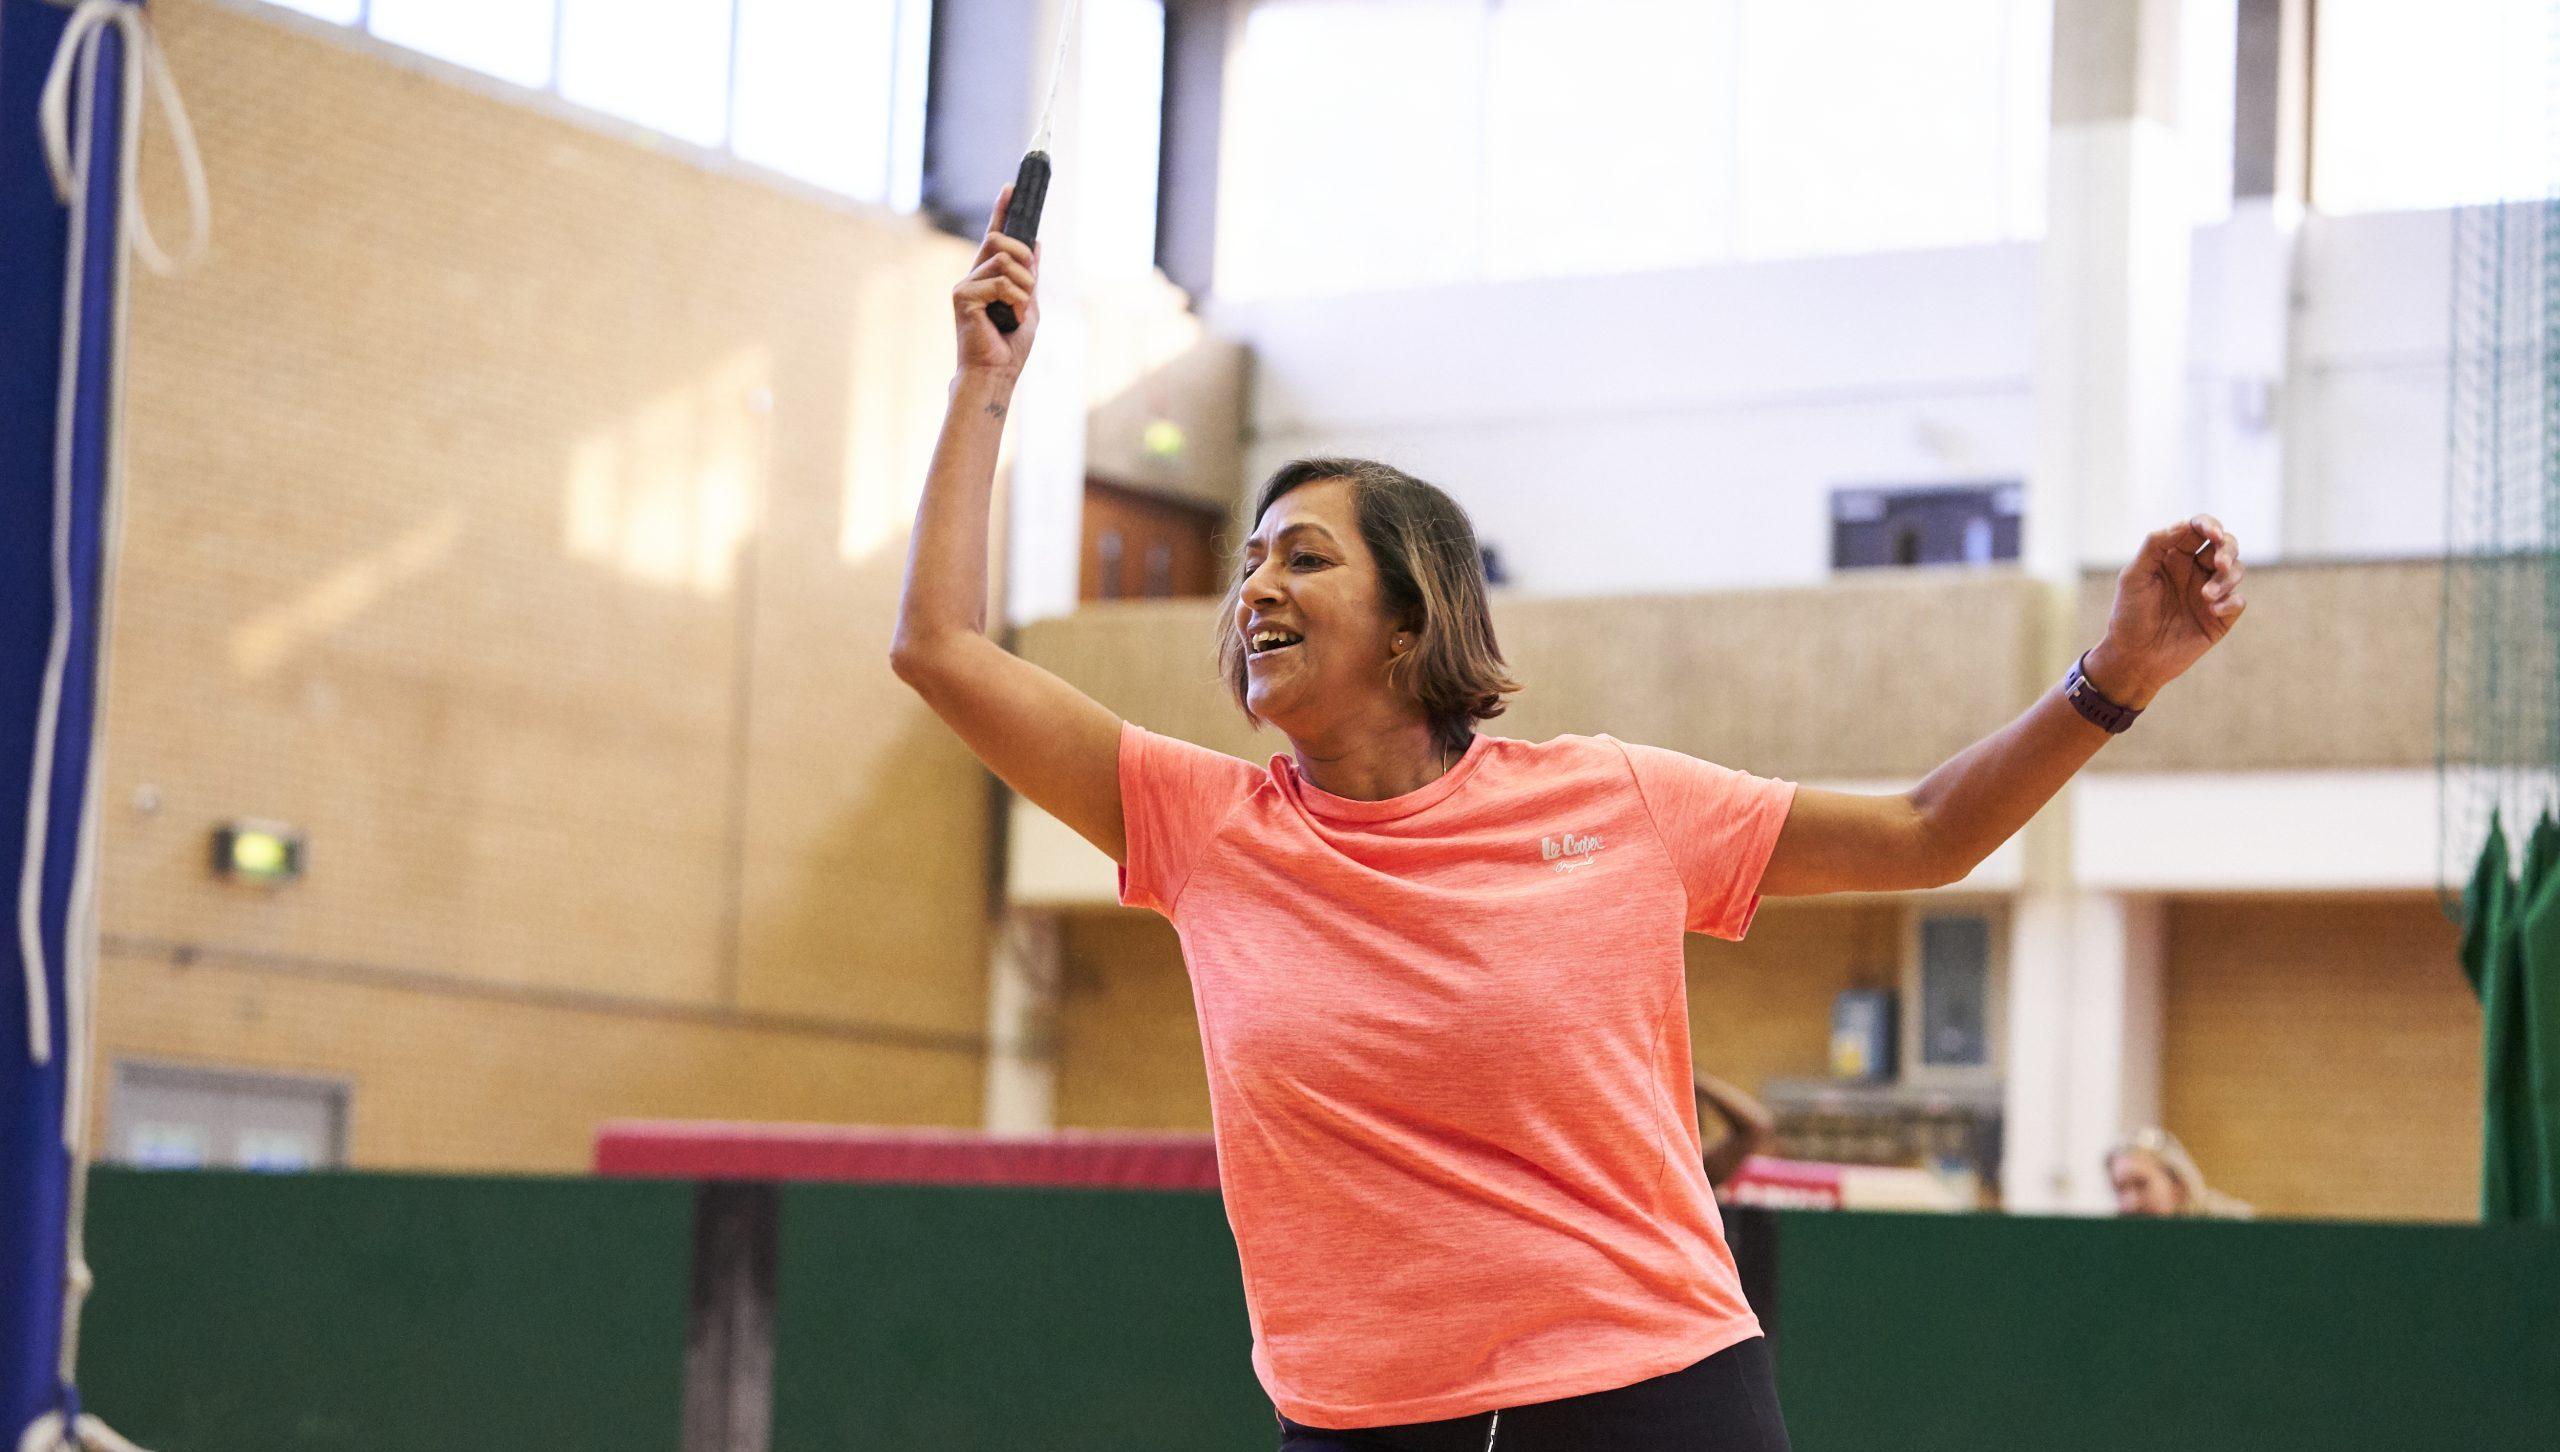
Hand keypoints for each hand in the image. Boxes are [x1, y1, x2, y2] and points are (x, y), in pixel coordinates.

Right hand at [953, 185, 1039, 377]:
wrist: (995, 373)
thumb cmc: (1009, 346)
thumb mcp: (1029, 304)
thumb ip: (1030, 276)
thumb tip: (1037, 245)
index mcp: (988, 276)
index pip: (994, 235)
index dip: (1001, 210)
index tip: (1010, 187)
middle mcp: (973, 275)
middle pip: (998, 239)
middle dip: (1023, 255)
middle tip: (1030, 284)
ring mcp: (965, 284)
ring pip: (1004, 260)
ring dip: (1023, 286)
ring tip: (1019, 311)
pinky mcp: (962, 296)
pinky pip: (1001, 283)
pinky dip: (1017, 301)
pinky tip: (1011, 319)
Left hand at [2087, 515, 2246, 707]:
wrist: (2134, 658)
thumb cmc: (2129, 615)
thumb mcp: (2134, 577)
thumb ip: (2155, 546)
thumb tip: (2183, 524)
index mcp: (2174, 555)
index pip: (2199, 529)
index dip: (2209, 525)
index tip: (2212, 534)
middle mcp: (2195, 570)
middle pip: (2225, 544)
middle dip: (2227, 549)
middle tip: (2218, 564)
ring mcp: (2210, 592)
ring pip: (2236, 569)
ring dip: (2227, 578)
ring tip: (2206, 596)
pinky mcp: (2220, 616)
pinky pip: (2239, 601)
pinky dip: (2231, 601)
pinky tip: (2212, 610)